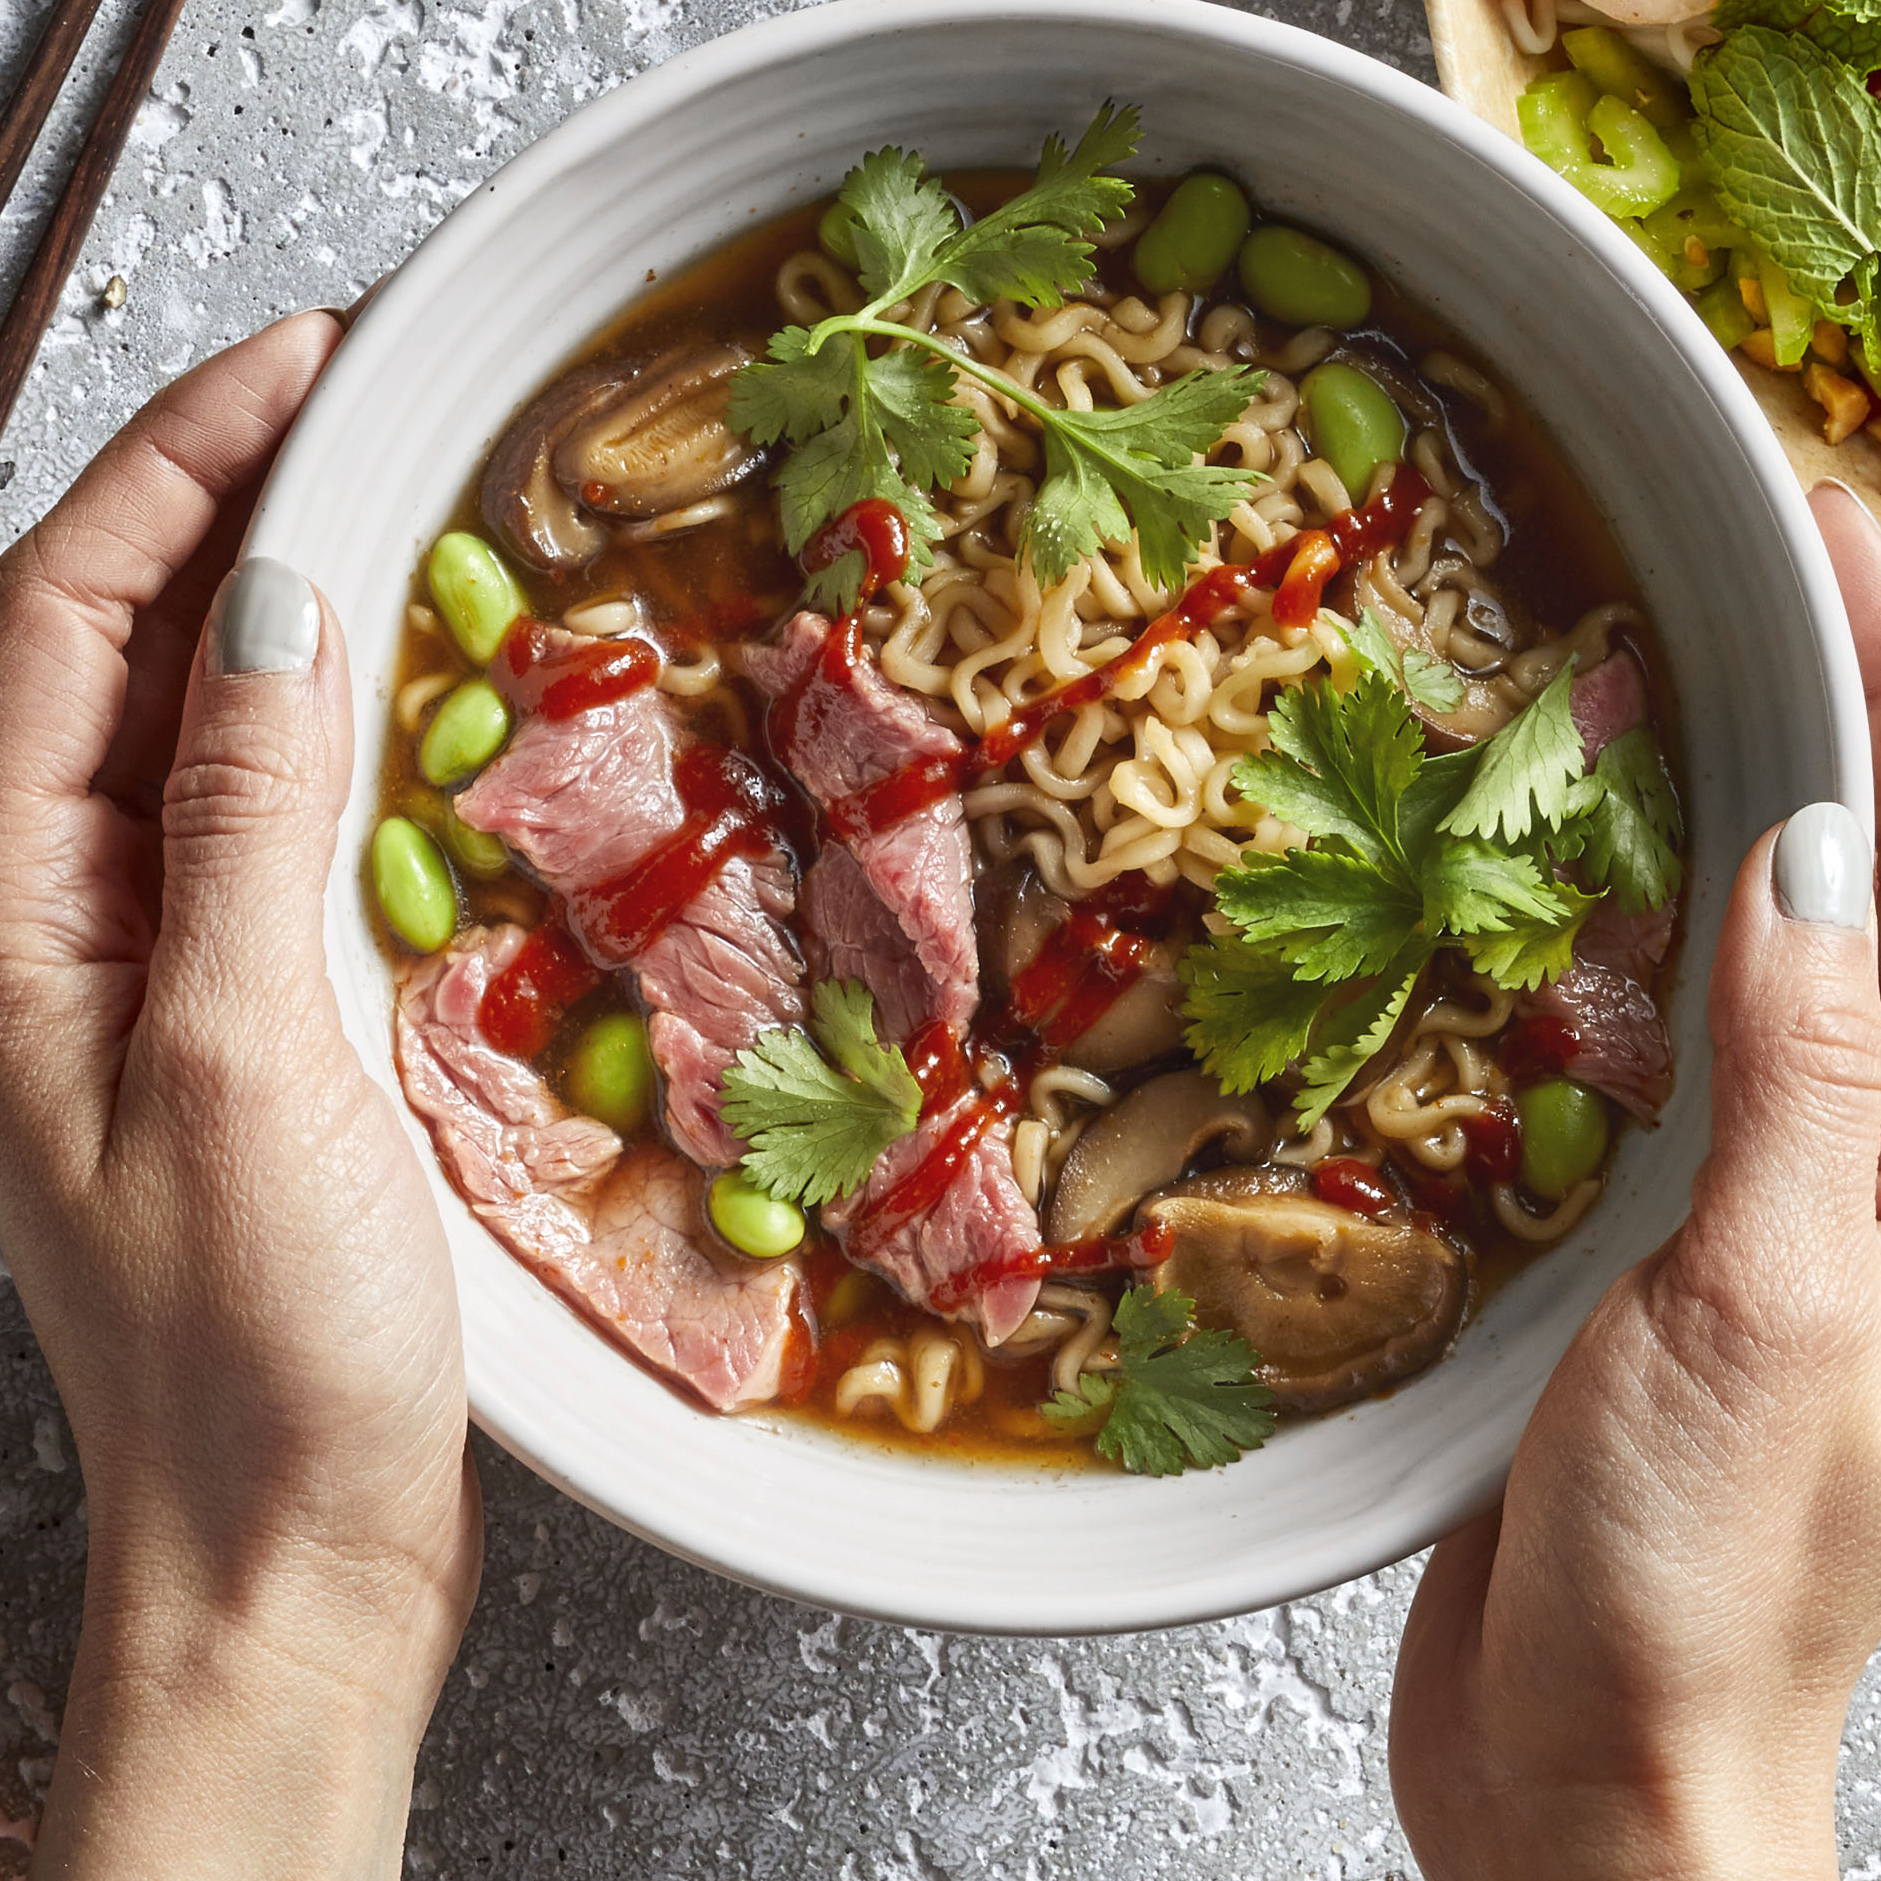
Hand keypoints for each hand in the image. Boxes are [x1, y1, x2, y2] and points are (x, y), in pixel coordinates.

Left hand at [0, 314, 480, 1877]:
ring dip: (293, 612)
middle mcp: (57, 922)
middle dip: (235, 508)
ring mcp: (153, 966)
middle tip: (368, 404)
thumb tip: (282, 611)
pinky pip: (276, 826)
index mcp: (2, 919)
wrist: (291, 1541)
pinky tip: (414, 707)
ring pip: (204, 731)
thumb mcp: (242, 1055)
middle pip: (122, 651)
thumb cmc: (251, 1347)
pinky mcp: (247, 1013)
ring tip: (400, 512)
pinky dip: (340, 738)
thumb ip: (242, 822)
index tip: (306, 364)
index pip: (62, 619)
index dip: (182, 470)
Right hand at [1389, 478, 1880, 1879]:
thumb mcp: (1770, 1310)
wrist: (1600, 1764)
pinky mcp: (1663, 1235)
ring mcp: (1771, 1194)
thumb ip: (1813, 1080)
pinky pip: (1653, 1053)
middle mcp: (1869, 1159)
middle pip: (1863, 889)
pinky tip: (1546, 904)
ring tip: (1631, 694)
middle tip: (1724, 579)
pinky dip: (1606, 953)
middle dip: (1811, 720)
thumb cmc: (1702, 1581)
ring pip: (1753, 954)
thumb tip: (1820, 854)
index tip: (1824, 532)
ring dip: (1703, 818)